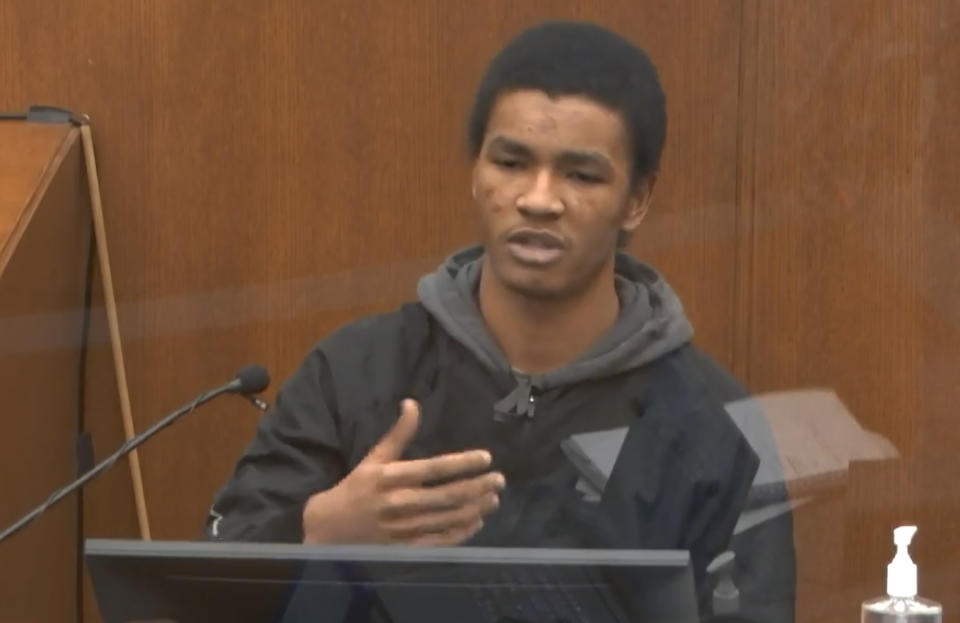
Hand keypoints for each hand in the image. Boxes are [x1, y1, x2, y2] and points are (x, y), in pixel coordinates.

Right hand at [302, 399, 504, 545]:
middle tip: (499, 480)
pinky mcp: (406, 548)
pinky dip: (461, 532)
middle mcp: (400, 502)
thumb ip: (398, 433)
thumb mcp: (374, 458)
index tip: (486, 458)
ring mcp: (405, 528)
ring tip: (494, 498)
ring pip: (448, 519)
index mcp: (392, 477)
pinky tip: (476, 521)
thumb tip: (412, 403)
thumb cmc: (356, 487)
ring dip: (475, 508)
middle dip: (478, 487)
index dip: (463, 463)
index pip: (435, 468)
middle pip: (448, 495)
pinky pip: (440, 541)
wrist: (330, 528)